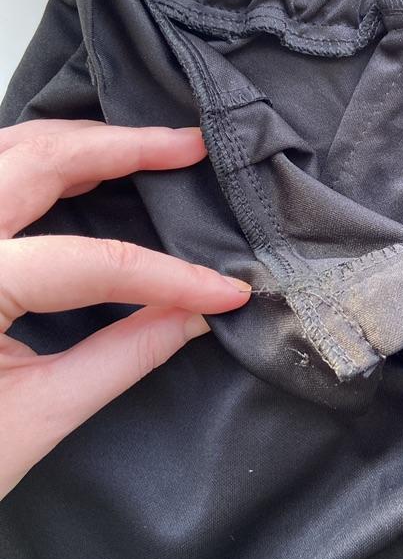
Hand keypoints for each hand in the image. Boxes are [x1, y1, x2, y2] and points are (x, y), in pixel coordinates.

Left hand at [0, 119, 251, 499]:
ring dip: (81, 142)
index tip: (226, 290)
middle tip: (191, 145)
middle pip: (41, 160)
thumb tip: (198, 315)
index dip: (169, 275)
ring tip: (148, 147)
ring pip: (8, 150)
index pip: (90, 262)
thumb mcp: (38, 416)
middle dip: (125, 146)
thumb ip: (124, 356)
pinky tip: (80, 167)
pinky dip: (40, 159)